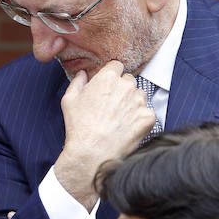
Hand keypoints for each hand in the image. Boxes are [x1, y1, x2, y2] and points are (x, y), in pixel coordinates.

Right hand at [56, 61, 155, 207]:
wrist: (92, 153)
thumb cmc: (79, 127)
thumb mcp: (69, 100)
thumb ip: (77, 82)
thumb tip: (83, 74)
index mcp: (108, 78)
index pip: (117, 66)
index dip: (112, 75)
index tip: (108, 86)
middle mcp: (126, 86)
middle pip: (129, 80)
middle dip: (122, 90)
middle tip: (112, 106)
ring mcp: (139, 101)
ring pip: (140, 96)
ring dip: (132, 103)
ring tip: (119, 119)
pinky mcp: (148, 117)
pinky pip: (147, 113)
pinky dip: (140, 120)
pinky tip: (127, 128)